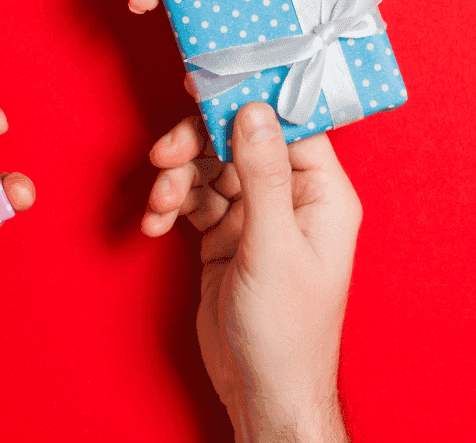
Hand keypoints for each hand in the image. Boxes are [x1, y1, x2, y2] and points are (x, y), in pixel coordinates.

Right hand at [143, 104, 360, 442]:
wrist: (261, 391)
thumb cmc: (286, 330)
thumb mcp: (273, 245)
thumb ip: (262, 173)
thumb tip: (253, 109)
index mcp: (321, 193)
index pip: (286, 125)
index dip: (244, 100)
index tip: (203, 84)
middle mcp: (289, 197)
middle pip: (236, 140)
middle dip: (195, 145)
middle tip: (163, 154)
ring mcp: (254, 216)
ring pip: (207, 168)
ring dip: (176, 179)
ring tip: (159, 203)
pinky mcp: (223, 235)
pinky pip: (191, 199)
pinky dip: (169, 205)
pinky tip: (154, 223)